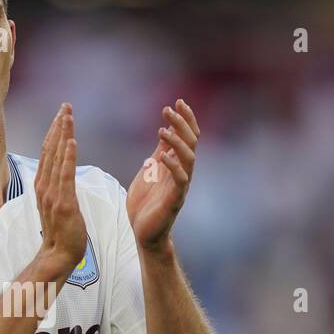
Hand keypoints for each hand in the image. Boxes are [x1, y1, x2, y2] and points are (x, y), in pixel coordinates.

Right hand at [34, 103, 87, 271]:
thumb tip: (58, 172)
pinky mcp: (64, 203)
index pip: (48, 152)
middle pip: (50, 149)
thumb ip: (56, 186)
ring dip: (63, 134)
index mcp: (43, 185)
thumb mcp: (56, 204)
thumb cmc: (61, 232)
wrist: (59, 255)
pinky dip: (67, 157)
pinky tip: (71, 141)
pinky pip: (65, 176)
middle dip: (58, 126)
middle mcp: (44, 186)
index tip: (62, 114)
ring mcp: (52, 194)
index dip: (54, 131)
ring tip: (68, 115)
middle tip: (66, 106)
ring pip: (57, 158)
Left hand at [127, 99, 198, 252]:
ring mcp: (180, 186)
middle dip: (182, 124)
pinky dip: (174, 166)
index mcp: (176, 164)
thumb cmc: (146, 203)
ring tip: (163, 129)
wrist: (142, 232)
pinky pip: (180, 181)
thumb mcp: (150, 171)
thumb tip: (165, 131)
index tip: (177, 101)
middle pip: (191, 143)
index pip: (187, 137)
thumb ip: (159, 154)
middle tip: (169, 109)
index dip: (185, 119)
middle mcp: (183, 173)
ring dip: (177, 142)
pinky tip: (164, 156)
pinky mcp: (174, 200)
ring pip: (188, 159)